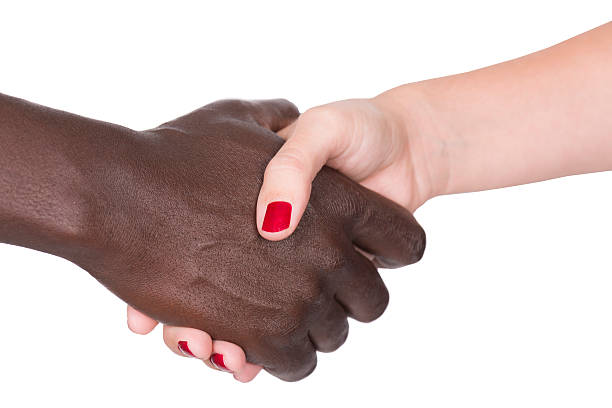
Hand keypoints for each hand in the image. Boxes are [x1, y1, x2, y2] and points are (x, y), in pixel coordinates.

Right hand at [75, 99, 425, 380]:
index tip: (367, 252)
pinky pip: (297, 362)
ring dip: (312, 326)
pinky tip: (262, 338)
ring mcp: (297, 296)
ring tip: (279, 307)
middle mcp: (327, 251)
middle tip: (317, 285)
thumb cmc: (177, 152)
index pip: (406, 241)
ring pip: (335, 335)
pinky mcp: (260, 335)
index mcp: (337, 199)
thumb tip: (289, 112)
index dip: (390, 248)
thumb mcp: (238, 119)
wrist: (117, 192)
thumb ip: (278, 118)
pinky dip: (286, 356)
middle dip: (350, 296)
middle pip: (373, 300)